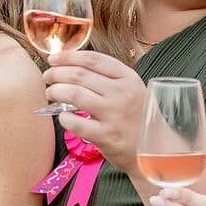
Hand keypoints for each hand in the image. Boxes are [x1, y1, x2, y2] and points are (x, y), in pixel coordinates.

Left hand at [43, 50, 147, 172]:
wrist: (157, 149)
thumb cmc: (138, 117)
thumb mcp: (132, 90)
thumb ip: (108, 78)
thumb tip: (72, 66)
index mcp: (127, 77)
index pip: (92, 59)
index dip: (67, 57)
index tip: (53, 59)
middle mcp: (121, 93)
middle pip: (79, 75)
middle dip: (56, 73)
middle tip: (48, 77)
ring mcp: (114, 115)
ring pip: (74, 94)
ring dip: (56, 91)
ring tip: (51, 93)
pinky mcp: (106, 136)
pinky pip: (76, 123)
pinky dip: (64, 118)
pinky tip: (63, 118)